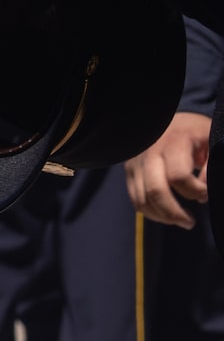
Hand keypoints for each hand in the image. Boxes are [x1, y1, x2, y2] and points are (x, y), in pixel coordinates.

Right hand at [127, 110, 212, 228]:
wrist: (166, 118)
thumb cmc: (194, 131)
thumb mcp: (210, 141)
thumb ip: (211, 166)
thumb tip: (203, 190)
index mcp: (173, 142)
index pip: (178, 176)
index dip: (195, 191)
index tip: (206, 193)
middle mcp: (149, 152)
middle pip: (155, 191)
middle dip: (174, 213)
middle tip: (190, 222)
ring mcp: (135, 162)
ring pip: (142, 199)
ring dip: (162, 216)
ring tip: (181, 219)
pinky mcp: (129, 170)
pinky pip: (135, 198)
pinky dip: (150, 212)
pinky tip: (166, 214)